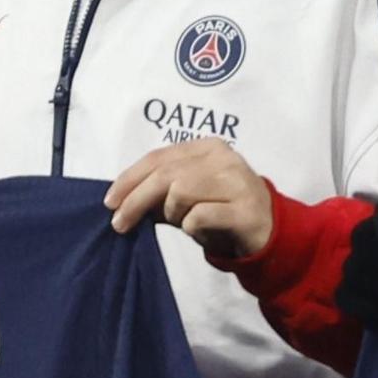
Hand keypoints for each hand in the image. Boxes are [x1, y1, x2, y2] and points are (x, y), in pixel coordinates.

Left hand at [104, 138, 272, 255]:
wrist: (268, 231)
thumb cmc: (220, 210)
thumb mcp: (187, 196)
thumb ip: (159, 191)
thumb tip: (120, 200)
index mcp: (207, 147)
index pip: (158, 158)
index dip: (129, 179)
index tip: (110, 202)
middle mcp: (224, 158)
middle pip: (165, 175)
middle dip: (135, 201)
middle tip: (120, 224)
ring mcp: (237, 182)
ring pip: (180, 193)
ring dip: (171, 214)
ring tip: (181, 222)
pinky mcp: (245, 210)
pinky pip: (198, 217)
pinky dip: (190, 227)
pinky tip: (198, 230)